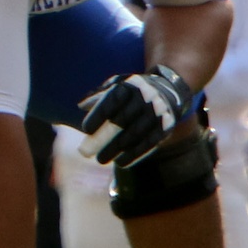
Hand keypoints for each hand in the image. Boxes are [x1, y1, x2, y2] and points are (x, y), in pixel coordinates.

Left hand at [77, 66, 192, 165]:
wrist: (167, 91)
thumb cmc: (131, 92)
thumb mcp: (115, 85)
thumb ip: (98, 95)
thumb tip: (80, 106)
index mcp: (130, 86)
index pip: (111, 102)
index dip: (97, 116)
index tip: (85, 130)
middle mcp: (145, 97)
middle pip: (121, 121)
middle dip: (101, 138)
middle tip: (85, 152)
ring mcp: (157, 112)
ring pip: (134, 135)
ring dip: (116, 149)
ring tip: (100, 159)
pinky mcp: (167, 125)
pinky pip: (149, 143)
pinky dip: (134, 155)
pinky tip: (120, 162)